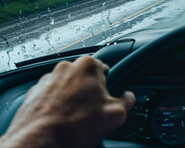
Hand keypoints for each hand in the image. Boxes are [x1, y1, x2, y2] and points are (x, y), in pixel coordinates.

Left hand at [0, 56, 134, 147]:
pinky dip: (56, 106)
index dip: (109, 88)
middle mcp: (66, 67)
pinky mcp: (34, 93)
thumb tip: (129, 97)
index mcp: (88, 65)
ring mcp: (47, 79)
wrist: (39, 141)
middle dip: (90, 93)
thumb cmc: (74, 126)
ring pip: (68, 87)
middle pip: (86, 78)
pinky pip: (51, 97)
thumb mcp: (115, 115)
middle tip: (92, 112)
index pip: (106, 70)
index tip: (106, 100)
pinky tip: (60, 121)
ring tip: (74, 119)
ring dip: (72, 99)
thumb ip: (128, 100)